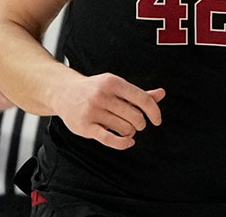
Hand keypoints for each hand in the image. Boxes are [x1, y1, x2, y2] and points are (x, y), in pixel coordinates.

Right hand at [49, 72, 164, 149]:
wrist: (64, 92)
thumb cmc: (95, 89)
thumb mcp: (116, 86)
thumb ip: (139, 93)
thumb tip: (162, 93)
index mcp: (113, 82)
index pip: (143, 99)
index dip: (154, 112)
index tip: (157, 121)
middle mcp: (102, 95)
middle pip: (136, 117)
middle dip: (139, 124)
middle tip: (134, 123)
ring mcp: (93, 111)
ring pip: (125, 129)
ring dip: (129, 132)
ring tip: (122, 127)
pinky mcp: (85, 126)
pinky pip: (111, 140)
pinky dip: (124, 143)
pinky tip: (128, 142)